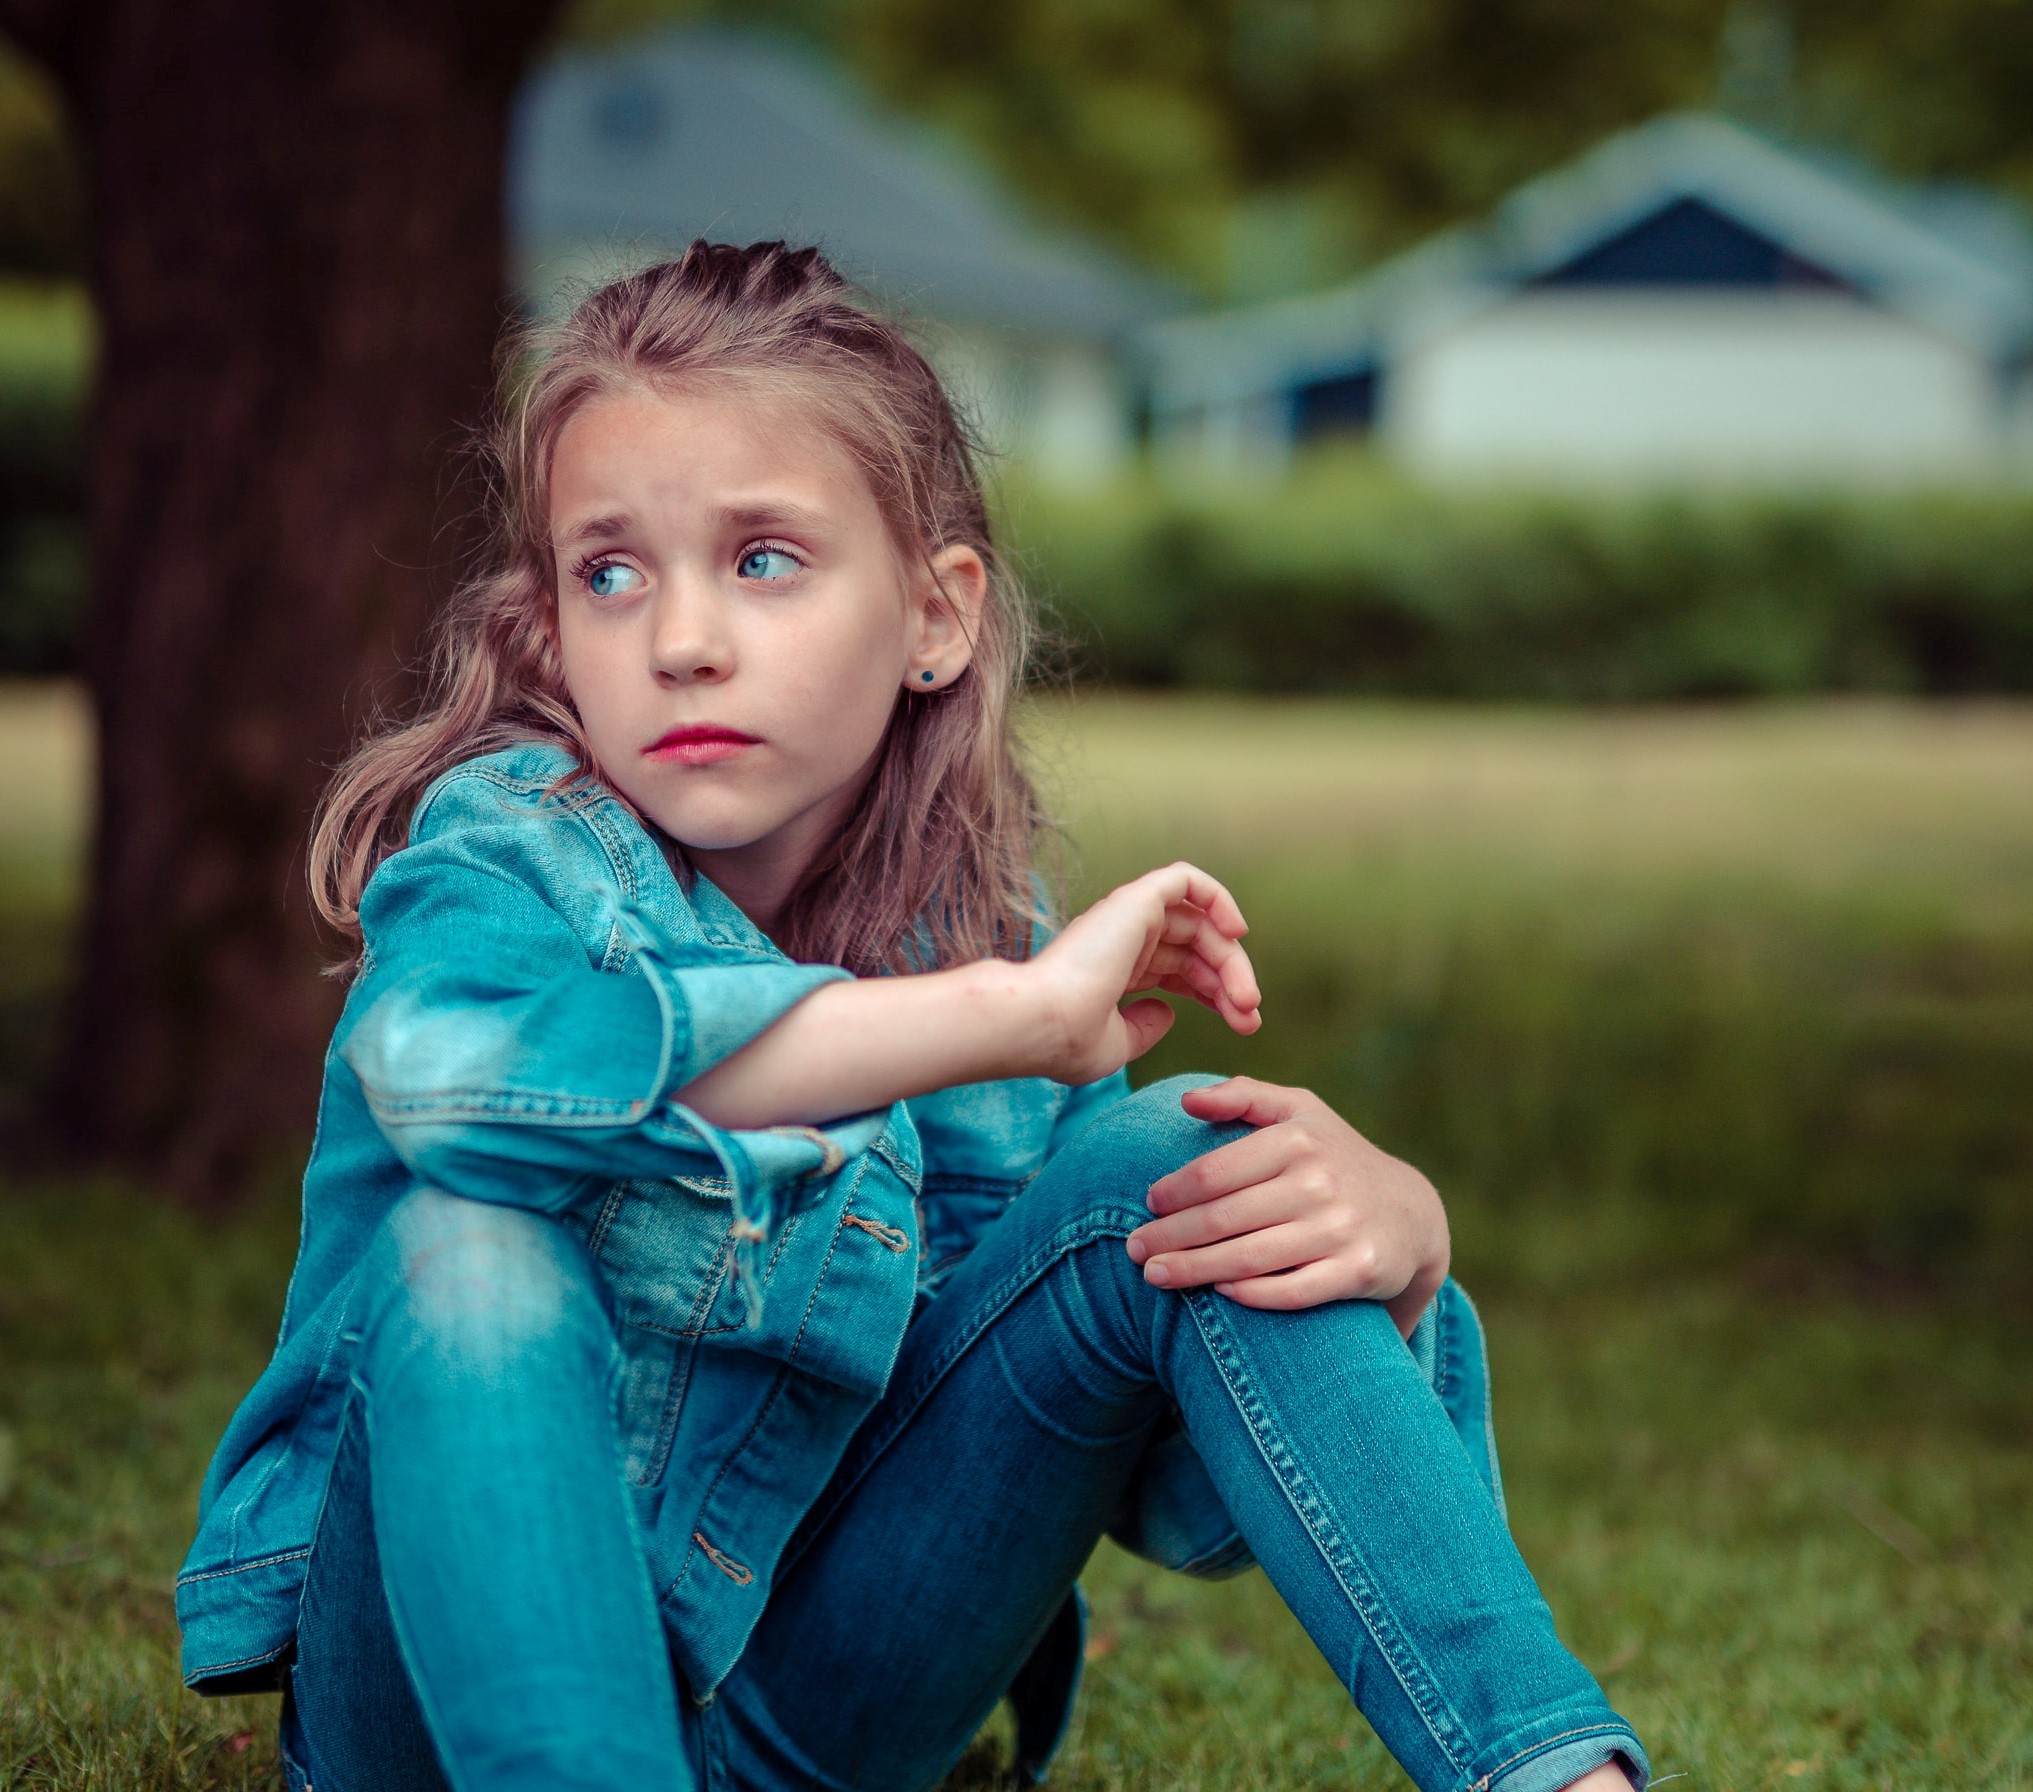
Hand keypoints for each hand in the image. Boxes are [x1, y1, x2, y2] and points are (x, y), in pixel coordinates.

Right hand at [1026, 862, 1261, 1085]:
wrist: (1041, 1023)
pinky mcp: (1135, 900)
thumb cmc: (1067, 1041)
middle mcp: (1122, 940)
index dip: (1216, 995)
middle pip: (1196, 949)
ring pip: (1199, 922)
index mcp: (1116, 971)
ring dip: (1231, 958)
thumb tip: (1168, 1011)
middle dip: (1230, 982)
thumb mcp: (1115, 1045)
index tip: (1243, 1026)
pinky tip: (1237, 933)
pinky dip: (1217, 897)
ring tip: (1247, 998)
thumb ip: (1143, 1028)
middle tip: (1250, 1017)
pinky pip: (1186, 880)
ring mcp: (1127, 917)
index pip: (1180, 970)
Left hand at [1124, 1078, 1448, 1336]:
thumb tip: (1188, 1100)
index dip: (1173, 1192)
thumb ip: (1243, 1097)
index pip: (1216, 1171)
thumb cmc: (1334, 1157)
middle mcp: (1320, 1182)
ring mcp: (1340, 1229)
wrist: (1411, 1214)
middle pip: (1224, 1217)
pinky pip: (1293, 1290)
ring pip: (1250, 1257)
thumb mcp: (1299, 1111)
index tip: (1148, 1205)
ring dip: (1194, 1270)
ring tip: (1155, 1276)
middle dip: (1170, 1237)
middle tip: (1134, 1251)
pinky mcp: (1358, 1272)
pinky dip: (1252, 1294)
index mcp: (1297, 1139)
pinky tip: (1218, 1293)